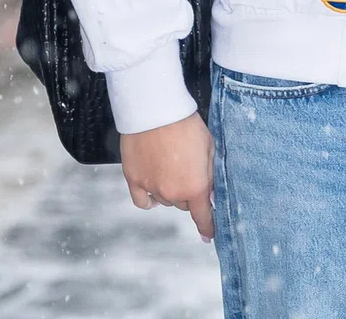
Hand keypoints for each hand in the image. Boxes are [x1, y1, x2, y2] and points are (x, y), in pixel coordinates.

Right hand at [119, 112, 215, 240]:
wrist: (155, 110)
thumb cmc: (186, 125)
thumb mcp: (210, 148)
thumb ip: (211, 174)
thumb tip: (211, 195)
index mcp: (195, 186)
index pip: (202, 216)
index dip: (208, 227)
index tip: (209, 235)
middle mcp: (172, 193)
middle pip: (183, 204)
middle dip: (189, 193)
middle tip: (190, 172)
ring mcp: (151, 188)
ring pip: (165, 201)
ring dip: (170, 191)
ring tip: (173, 168)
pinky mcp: (133, 179)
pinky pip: (143, 201)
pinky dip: (150, 199)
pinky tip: (154, 190)